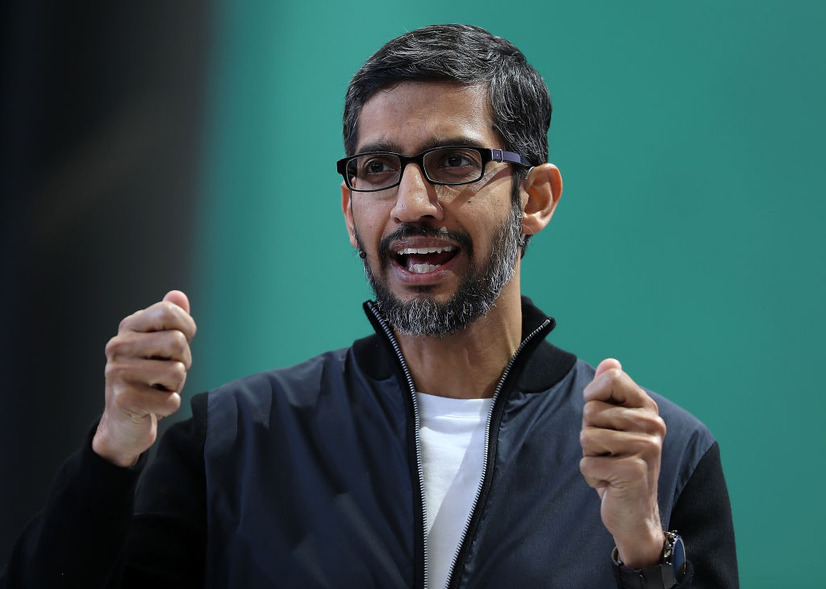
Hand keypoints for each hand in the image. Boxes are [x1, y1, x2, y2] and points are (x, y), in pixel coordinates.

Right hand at [92, 290, 196, 467]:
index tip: (179, 344)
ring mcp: (118, 372)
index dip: (186, 329)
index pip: (168, 311)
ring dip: (176, 385)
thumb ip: (172, 319)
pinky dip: (170, 405)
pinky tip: (154, 405)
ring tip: (158, 388)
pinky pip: (171, 399)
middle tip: (167, 373)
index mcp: (129, 327)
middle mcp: (118, 345)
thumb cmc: (149, 378)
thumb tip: (178, 295)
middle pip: (176, 341)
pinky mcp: (123, 399)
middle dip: (183, 360)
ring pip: (177, 371)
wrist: (124, 421)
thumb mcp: (163, 345)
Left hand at [579, 358, 666, 567]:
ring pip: (587, 437)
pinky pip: (588, 464)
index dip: (593, 396)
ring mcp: (646, 448)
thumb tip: (610, 361)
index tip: (602, 418)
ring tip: (610, 466)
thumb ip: (609, 392)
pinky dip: (592, 476)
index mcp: (648, 408)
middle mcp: (652, 425)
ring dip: (590, 456)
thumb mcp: (612, 424)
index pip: (611, 378)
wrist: (635, 511)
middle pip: (591, 411)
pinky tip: (610, 483)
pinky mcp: (633, 471)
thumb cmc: (618, 462)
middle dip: (589, 434)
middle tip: (609, 452)